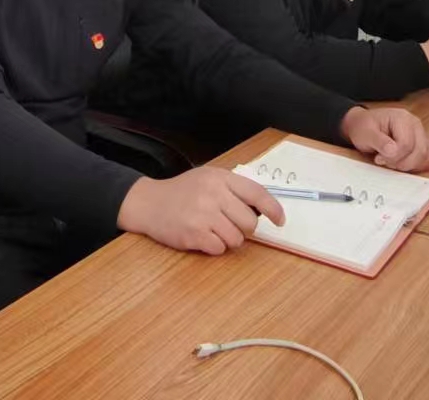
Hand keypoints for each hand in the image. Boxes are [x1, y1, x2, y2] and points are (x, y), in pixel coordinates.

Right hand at [117, 165, 285, 255]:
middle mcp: (213, 194)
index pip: (257, 193)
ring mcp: (203, 214)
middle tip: (228, 224)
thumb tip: (264, 209)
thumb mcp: (207, 179)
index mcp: (220, 178)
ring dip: (228, 239)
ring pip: (236, 239)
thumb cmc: (182, 192)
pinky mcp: (193, 234)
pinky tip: (201, 236)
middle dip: (244, 228)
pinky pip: (219, 249)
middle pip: (250, 222)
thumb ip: (233, 189)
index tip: (281, 221)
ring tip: (212, 230)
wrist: (148, 203)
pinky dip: (214, 247)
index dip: (274, 209)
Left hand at [341, 107, 428, 172]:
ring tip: (392, 162)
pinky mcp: (423, 144)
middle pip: (419, 152)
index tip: (378, 158)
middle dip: (401, 163)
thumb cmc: (364, 127)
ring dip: (409, 166)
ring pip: (426, 157)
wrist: (363, 125)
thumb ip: (379, 142)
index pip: (406, 144)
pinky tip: (402, 164)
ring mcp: (421, 134)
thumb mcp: (366, 133)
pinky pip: (428, 160)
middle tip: (385, 161)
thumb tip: (393, 151)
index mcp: (402, 118)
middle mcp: (415, 124)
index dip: (393, 157)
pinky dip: (417, 166)